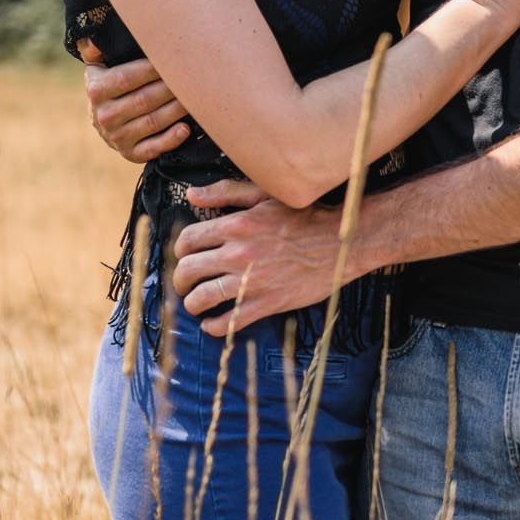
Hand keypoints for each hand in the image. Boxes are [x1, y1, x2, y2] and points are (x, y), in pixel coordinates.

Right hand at [78, 39, 190, 162]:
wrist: (103, 122)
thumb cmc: (110, 85)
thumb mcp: (98, 66)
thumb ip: (96, 50)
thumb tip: (93, 37)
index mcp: (97, 90)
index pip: (127, 78)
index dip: (152, 69)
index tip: (173, 59)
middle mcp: (104, 116)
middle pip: (144, 100)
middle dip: (170, 88)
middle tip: (191, 77)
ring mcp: (117, 137)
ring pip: (153, 122)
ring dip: (176, 110)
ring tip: (194, 97)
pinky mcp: (130, 153)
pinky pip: (153, 148)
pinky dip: (171, 140)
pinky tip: (186, 128)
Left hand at [173, 180, 341, 334]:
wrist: (340, 242)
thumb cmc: (304, 216)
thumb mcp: (264, 195)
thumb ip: (226, 192)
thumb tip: (192, 195)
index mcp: (235, 225)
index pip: (188, 240)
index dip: (180, 250)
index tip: (185, 256)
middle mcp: (238, 253)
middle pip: (189, 270)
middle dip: (180, 279)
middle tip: (184, 283)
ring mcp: (251, 281)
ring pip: (203, 298)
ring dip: (192, 303)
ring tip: (195, 304)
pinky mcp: (267, 303)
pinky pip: (229, 321)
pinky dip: (214, 326)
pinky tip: (212, 324)